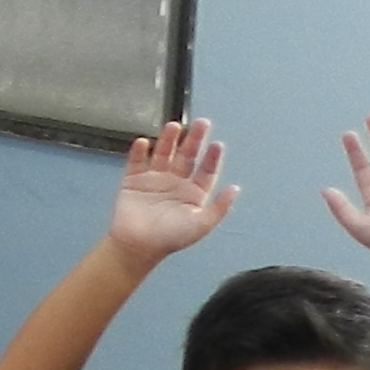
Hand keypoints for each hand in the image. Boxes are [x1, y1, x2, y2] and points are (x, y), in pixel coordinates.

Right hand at [108, 119, 235, 264]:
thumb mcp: (201, 225)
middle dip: (194, 140)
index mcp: (193, 194)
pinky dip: (139, 152)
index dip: (212, 157)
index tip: (217, 145)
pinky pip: (136, 162)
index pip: (205, 170)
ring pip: (163, 154)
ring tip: (174, 126)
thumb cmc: (170, 238)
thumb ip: (219, 207)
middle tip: (202, 124)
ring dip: (168, 140)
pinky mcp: (133, 181)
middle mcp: (175, 183)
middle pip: (186, 156)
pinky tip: (144, 142)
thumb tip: (236, 188)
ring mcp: (154, 180)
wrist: (138, 246)